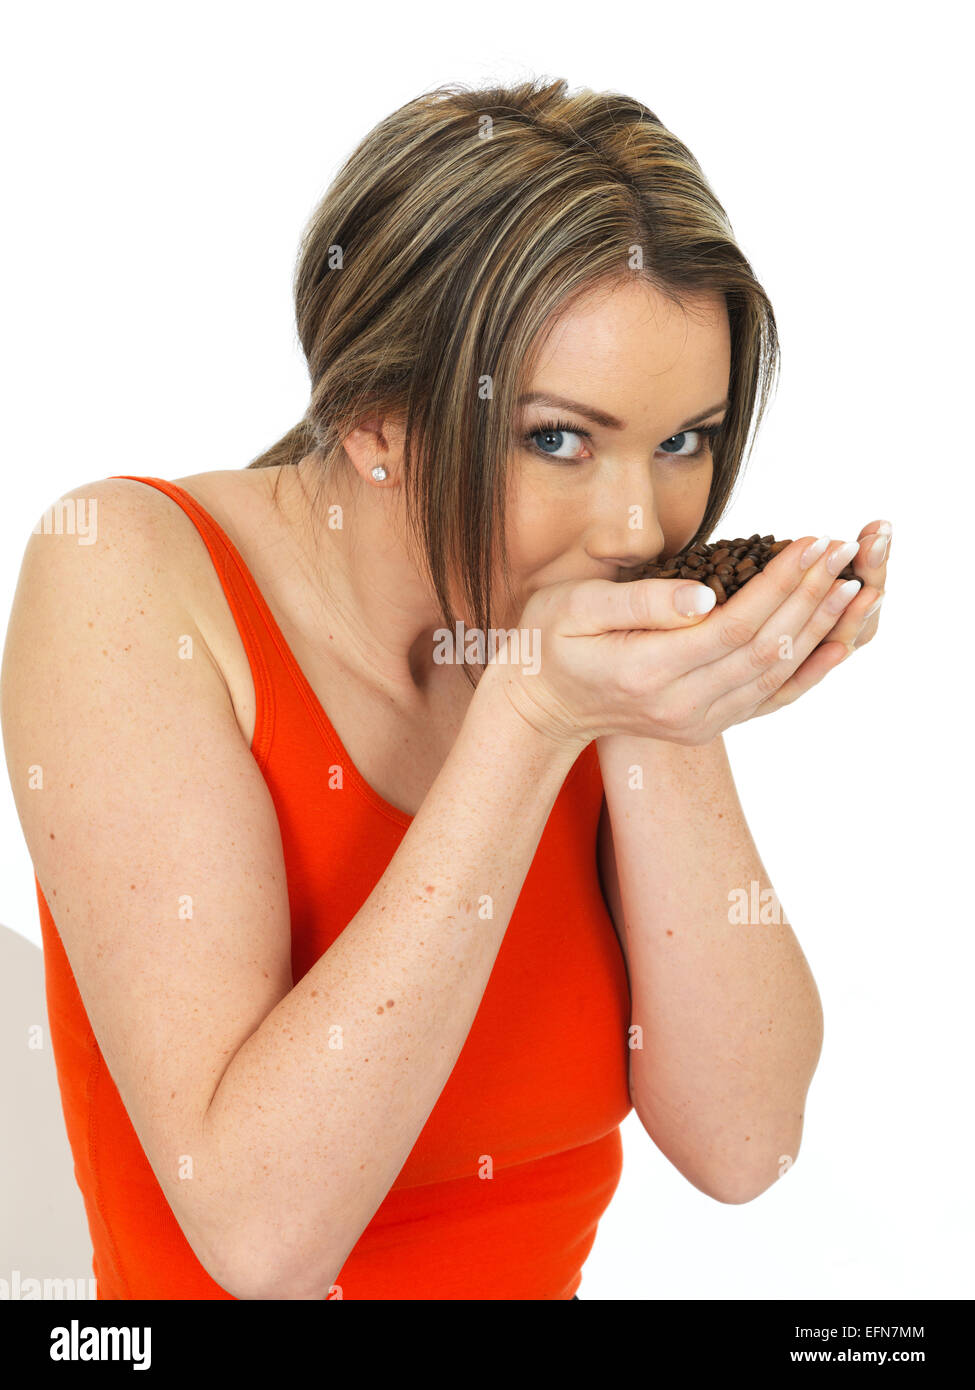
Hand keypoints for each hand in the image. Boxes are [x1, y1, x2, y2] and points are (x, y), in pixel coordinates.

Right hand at [495, 533, 878, 747]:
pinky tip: (838, 642)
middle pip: (766, 648)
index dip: (781, 582)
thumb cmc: (548, 642)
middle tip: (843, 550)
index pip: (734, 624)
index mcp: (647, 670)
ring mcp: (697, 721)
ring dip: (819, 627)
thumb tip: (705, 595)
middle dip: (812, 595)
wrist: (541, 708)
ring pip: (775, 674)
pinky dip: (809, 671)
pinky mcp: (708, 724)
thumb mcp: (572, 607)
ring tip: (851, 582)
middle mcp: (680, 705)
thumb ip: (639, 601)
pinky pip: (770, 699)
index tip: (812, 541)